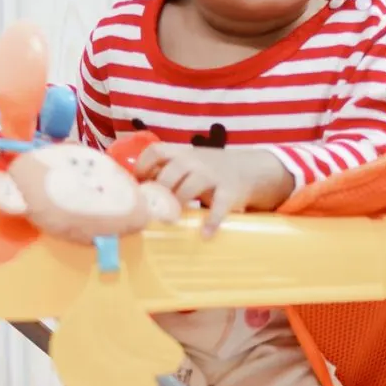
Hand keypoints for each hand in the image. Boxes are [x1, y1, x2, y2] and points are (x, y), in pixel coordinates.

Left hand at [134, 143, 294, 235]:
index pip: (156, 151)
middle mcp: (195, 160)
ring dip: (178, 205)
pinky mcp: (229, 190)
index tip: (139, 184)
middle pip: (170, 173)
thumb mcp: (188, 164)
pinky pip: (219, 206)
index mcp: (181, 153)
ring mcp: (212, 174)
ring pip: (189, 188)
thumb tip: (137, 194)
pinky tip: (204, 234)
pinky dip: (212, 221)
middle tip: (153, 210)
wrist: (249, 168)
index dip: (143, 166)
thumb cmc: (207, 171)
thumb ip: (166, 173)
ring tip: (172, 221)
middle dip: (159, 191)